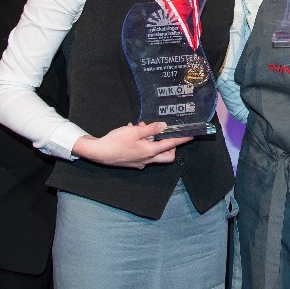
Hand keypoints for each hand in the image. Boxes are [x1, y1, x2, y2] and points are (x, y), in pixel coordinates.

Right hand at [73, 122, 191, 168]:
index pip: (171, 145)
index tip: (191, 136)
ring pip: (155, 153)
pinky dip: (143, 143)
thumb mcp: (134, 131)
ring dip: (152, 140)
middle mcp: (147, 159)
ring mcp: (140, 162)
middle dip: (170, 145)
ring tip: (142, 126)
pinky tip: (133, 131)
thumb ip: (150, 128)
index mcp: (149, 151)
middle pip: (167, 155)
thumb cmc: (115, 141)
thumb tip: (164, 126)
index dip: (182, 139)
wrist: (98, 153)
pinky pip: (144, 153)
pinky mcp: (133, 162)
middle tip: (165, 133)